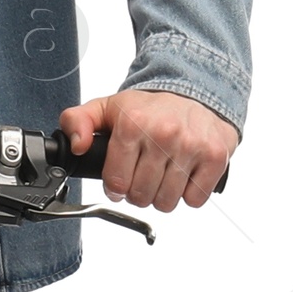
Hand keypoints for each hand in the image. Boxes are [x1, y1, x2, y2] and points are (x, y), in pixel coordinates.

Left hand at [57, 88, 236, 211]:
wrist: (196, 90)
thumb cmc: (150, 107)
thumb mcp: (107, 108)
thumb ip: (78, 122)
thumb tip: (77, 145)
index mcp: (133, 124)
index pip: (117, 181)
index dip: (115, 188)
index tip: (120, 182)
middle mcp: (163, 134)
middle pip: (141, 196)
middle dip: (137, 193)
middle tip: (142, 178)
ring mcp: (191, 146)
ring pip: (166, 202)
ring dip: (162, 196)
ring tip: (162, 177)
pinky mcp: (215, 157)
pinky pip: (195, 198)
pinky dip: (188, 194)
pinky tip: (183, 175)